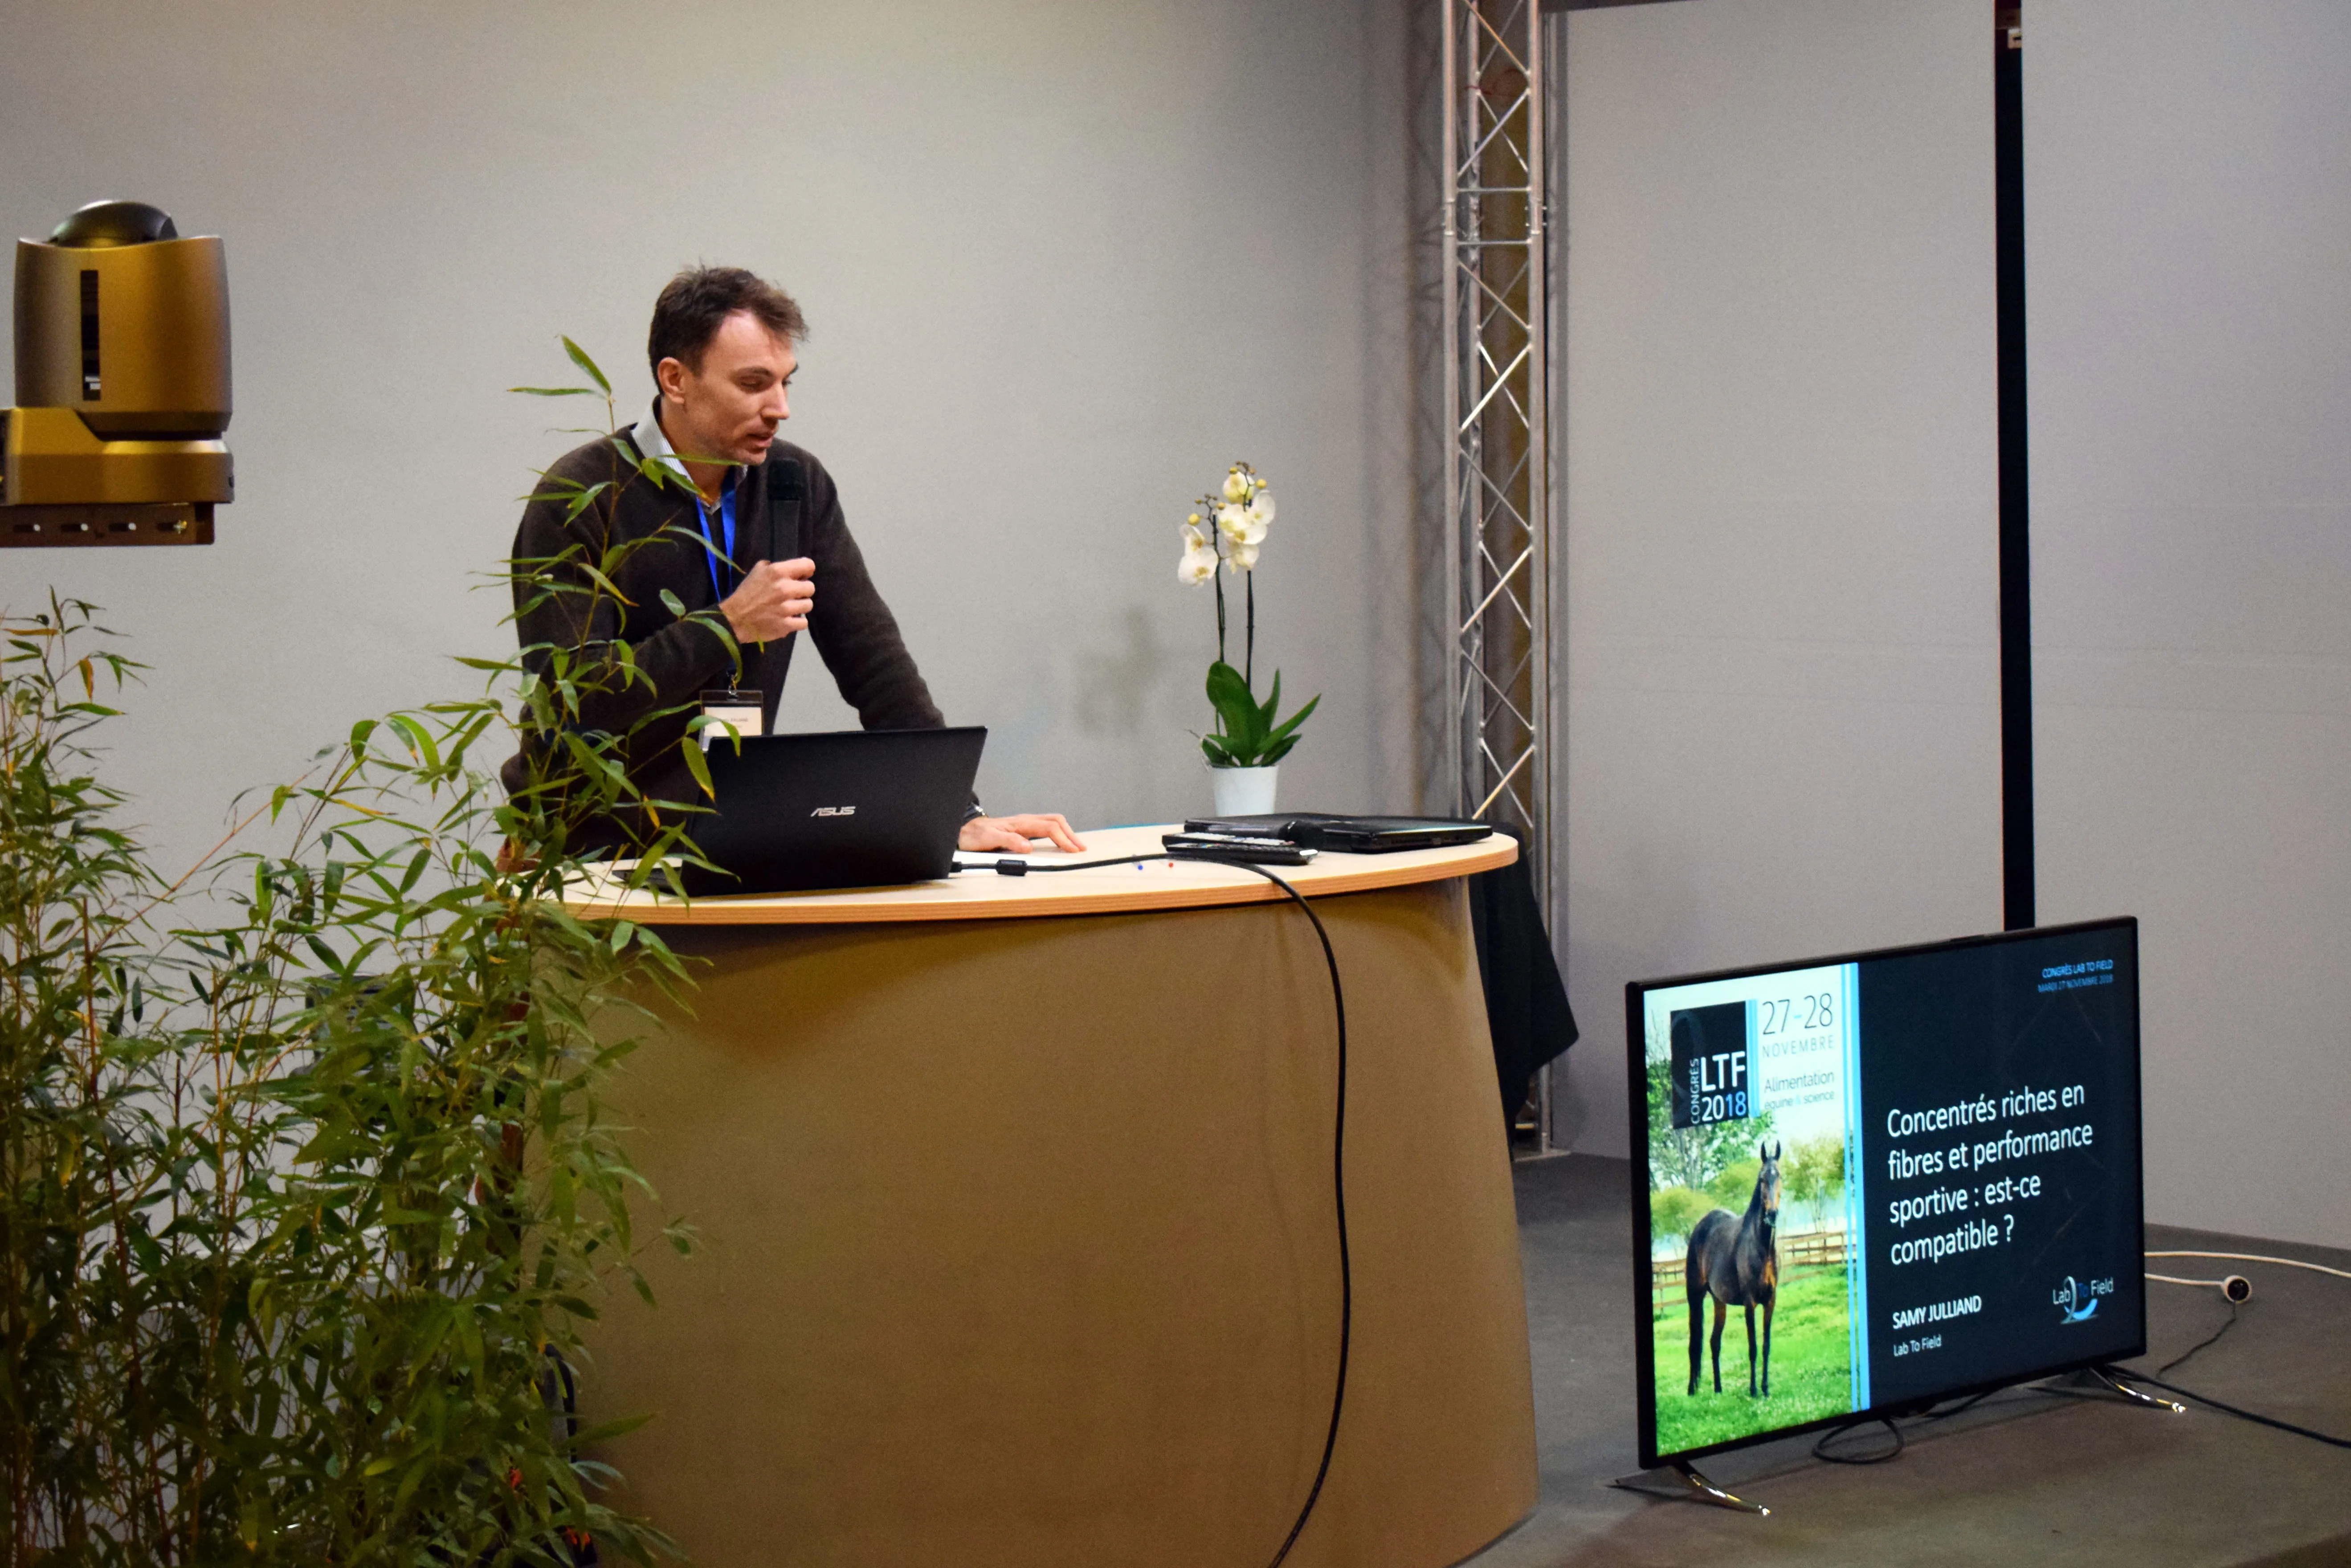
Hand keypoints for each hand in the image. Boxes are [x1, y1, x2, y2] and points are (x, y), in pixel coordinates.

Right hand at [719, 557, 814, 643]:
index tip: (801, 576)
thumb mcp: (757, 571)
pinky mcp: (786, 625)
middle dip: (802, 591)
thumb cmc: (746, 593)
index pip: (808, 565)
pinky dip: (797, 622)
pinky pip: (804, 622)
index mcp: (778, 572)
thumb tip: (792, 569)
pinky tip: (788, 619)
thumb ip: (775, 567)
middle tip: (792, 595)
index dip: (806, 571)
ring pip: (808, 605)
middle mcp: (784, 588)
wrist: (735, 619)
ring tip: (789, 608)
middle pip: (810, 587)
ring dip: (800, 607)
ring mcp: (786, 608)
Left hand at [959, 813, 1086, 854]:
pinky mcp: (1023, 830)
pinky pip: (1045, 827)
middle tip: (1080, 847)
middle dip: (1070, 834)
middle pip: (1055, 821)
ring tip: (1075, 845)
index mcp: (1020, 823)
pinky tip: (1060, 841)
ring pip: (1052, 823)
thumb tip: (1028, 847)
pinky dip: (1057, 833)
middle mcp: (1025, 822)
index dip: (1063, 839)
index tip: (1072, 849)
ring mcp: (1025, 825)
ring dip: (1066, 833)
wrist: (964, 830)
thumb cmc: (976, 835)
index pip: (1049, 828)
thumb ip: (1010, 842)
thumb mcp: (989, 839)